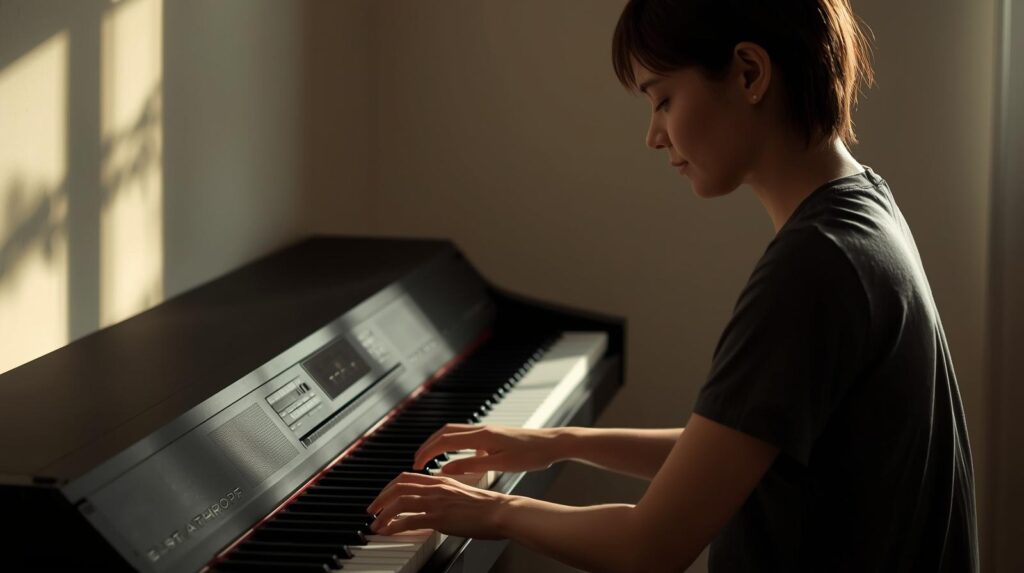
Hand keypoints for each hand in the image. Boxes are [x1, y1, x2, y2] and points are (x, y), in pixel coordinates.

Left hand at [366, 472, 513, 537]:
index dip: (391, 487)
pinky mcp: (439, 517)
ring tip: (376, 523)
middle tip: (372, 509)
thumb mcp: (463, 493)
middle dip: (381, 498)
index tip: (384, 496)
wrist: (501, 511)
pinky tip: (389, 531)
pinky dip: (394, 526)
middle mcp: (436, 488)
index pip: (408, 478)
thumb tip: (436, 502)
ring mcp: (436, 502)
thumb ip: (447, 494)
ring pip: (400, 502)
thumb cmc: (488, 506)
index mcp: (442, 481)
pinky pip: (409, 520)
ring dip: (383, 513)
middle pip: (398, 486)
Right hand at [413, 423, 561, 473]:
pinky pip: (465, 434)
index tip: (416, 465)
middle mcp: (482, 429)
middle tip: (416, 461)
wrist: (552, 443)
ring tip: (429, 457)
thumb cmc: (532, 455)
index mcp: (482, 437)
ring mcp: (487, 429)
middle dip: (428, 445)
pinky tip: (455, 455)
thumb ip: (472, 466)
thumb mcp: (500, 465)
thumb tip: (445, 469)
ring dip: (438, 442)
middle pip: (445, 432)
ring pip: (454, 431)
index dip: (427, 452)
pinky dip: (452, 442)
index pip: (445, 441)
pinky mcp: (493, 433)